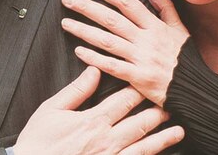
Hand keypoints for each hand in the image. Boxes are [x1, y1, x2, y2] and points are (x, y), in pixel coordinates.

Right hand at [12, 66, 183, 154]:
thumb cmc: (38, 142)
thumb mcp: (51, 110)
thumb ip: (76, 90)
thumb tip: (94, 70)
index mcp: (92, 121)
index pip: (124, 101)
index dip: (140, 89)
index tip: (152, 80)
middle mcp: (106, 141)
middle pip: (140, 123)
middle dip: (158, 112)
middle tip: (174, 103)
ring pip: (144, 148)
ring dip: (163, 139)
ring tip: (179, 131)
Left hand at [61, 0, 189, 106]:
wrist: (194, 89)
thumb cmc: (185, 59)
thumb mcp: (180, 29)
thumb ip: (165, 7)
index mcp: (155, 26)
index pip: (126, 2)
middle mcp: (146, 40)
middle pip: (111, 19)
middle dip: (86, 7)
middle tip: (67, 0)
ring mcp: (141, 59)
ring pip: (107, 41)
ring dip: (83, 31)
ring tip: (66, 23)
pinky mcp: (137, 78)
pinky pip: (112, 66)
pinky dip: (94, 58)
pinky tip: (78, 51)